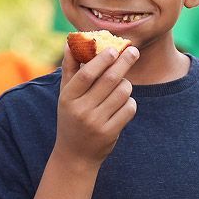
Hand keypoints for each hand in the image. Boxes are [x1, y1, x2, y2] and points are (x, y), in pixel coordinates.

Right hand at [55, 43, 138, 164]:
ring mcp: (96, 122)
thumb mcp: (65, 96)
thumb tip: (70, 42)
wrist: (75, 155)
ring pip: (122, 92)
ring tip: (123, 85)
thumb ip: (69, 69)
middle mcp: (81, 110)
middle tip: (133, 51)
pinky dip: (130, 102)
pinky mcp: (110, 133)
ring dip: (127, 85)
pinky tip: (123, 104)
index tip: (114, 48)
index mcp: (67, 98)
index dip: (102, 59)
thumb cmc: (71, 118)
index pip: (87, 73)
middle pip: (109, 80)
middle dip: (124, 62)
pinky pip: (129, 108)